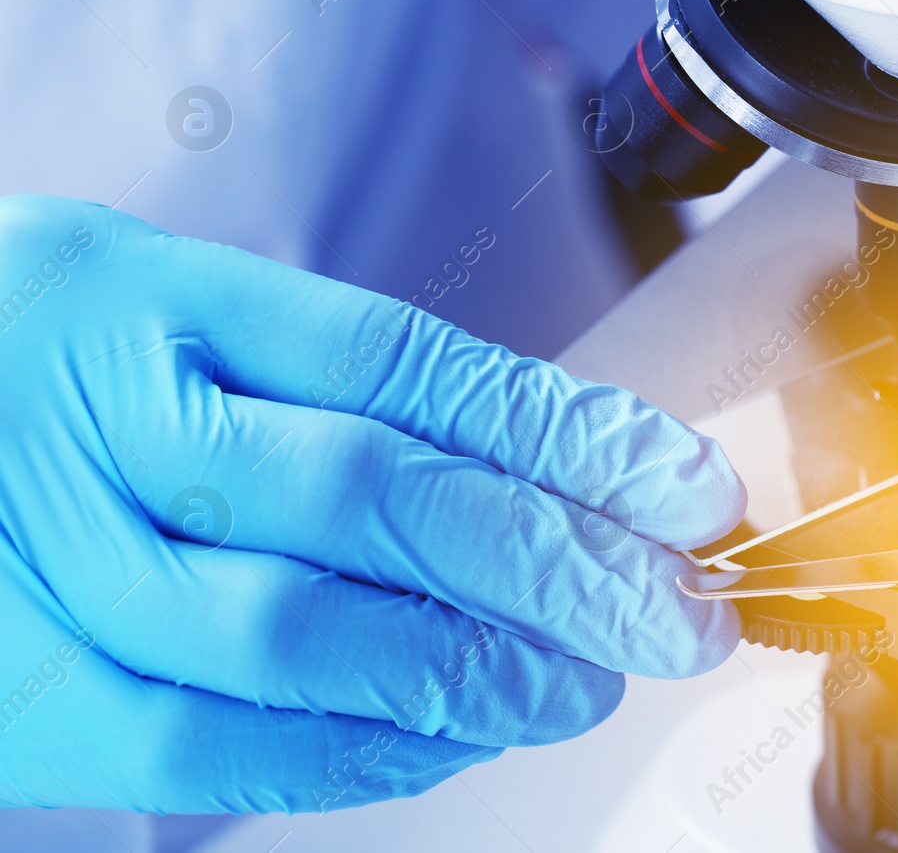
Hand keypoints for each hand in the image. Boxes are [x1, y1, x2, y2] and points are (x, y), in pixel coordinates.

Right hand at [0, 196, 743, 813]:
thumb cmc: (48, 366)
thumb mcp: (174, 318)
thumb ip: (339, 391)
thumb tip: (564, 476)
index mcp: (148, 290)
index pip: (400, 364)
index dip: (565, 434)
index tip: (686, 490)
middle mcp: (96, 410)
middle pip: (367, 493)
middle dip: (551, 563)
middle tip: (671, 612)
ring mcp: (44, 556)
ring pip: (294, 632)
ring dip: (468, 669)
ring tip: (579, 681)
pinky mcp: (16, 688)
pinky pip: (208, 749)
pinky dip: (354, 751)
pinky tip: (448, 735)